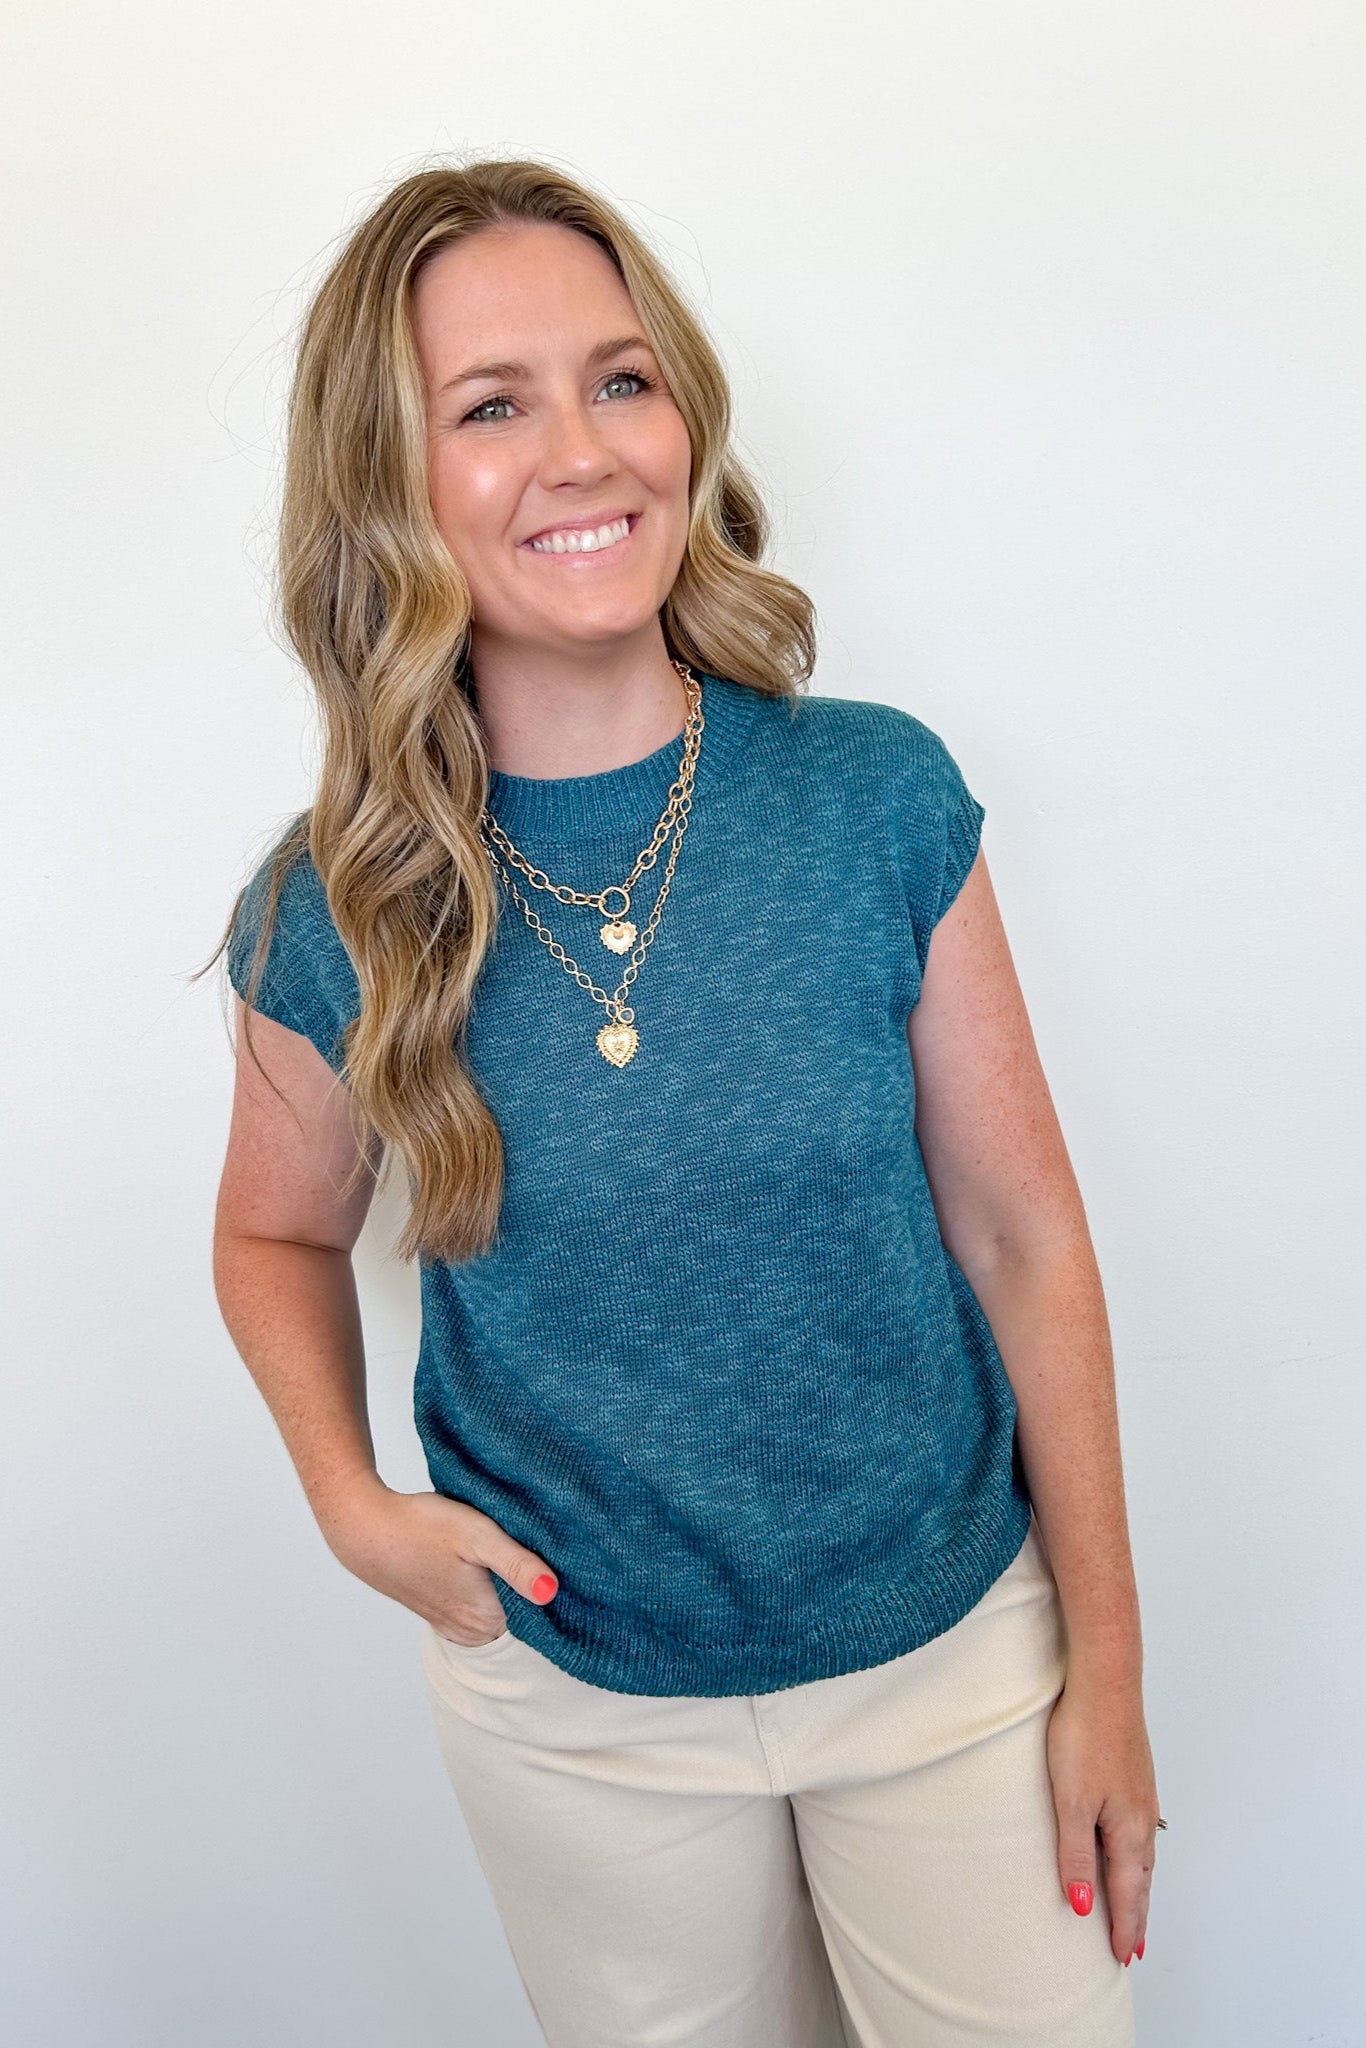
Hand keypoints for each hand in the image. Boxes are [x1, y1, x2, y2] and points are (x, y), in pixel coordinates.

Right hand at [318, 1478, 558, 1645]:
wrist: (366, 1530)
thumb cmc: (421, 1527)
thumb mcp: (477, 1535)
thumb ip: (517, 1564)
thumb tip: (552, 1592)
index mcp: (488, 1619)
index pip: (543, 1613)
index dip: (551, 1583)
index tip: (557, 1556)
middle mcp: (473, 1633)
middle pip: (523, 1613)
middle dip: (532, 1584)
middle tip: (532, 1546)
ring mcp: (454, 1627)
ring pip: (501, 1610)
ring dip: (508, 1586)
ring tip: (506, 1550)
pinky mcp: (441, 1614)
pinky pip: (479, 1608)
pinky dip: (488, 1589)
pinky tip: (483, 1562)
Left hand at [1045, 1671, 1160, 1966]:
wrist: (1106, 1681)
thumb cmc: (1085, 1736)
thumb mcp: (1070, 1802)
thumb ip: (1074, 1855)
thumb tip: (1082, 1907)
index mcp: (1128, 1831)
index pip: (1128, 1894)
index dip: (1124, 1927)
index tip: (1123, 1959)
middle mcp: (1142, 1818)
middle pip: (1141, 1880)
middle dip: (1137, 1916)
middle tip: (1133, 1948)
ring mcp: (1142, 1796)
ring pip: (1143, 1856)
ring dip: (1138, 1887)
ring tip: (1134, 1909)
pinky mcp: (1134, 1775)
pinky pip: (1139, 1831)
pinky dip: (1136, 1856)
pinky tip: (1129, 1849)